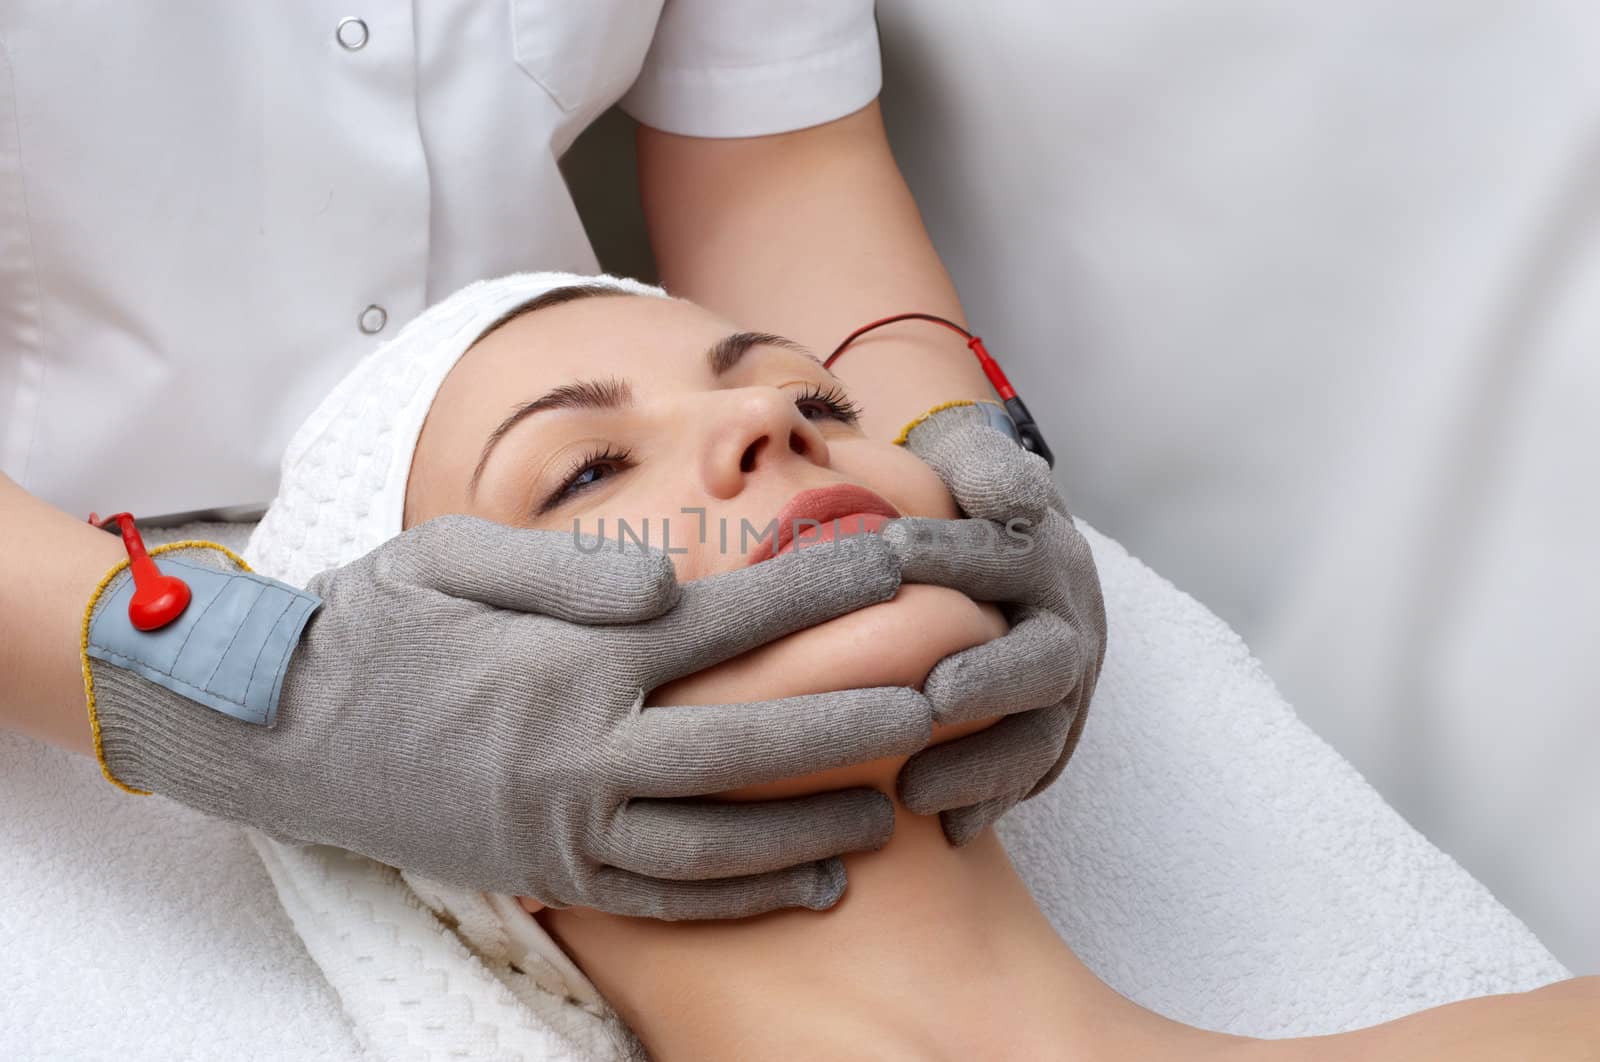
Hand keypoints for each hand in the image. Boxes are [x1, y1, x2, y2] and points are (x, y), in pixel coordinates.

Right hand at [86, 515, 932, 918]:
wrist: (277, 728)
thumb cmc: (375, 625)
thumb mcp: (454, 557)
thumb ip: (568, 566)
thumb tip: (670, 582)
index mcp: (573, 656)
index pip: (729, 620)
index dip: (823, 590)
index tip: (899, 563)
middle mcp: (583, 747)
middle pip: (749, 740)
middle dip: (854, 719)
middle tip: (941, 700)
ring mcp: (567, 822)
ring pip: (719, 836)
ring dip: (816, 822)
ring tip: (897, 810)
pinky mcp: (548, 871)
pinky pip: (665, 894)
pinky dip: (745, 894)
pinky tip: (814, 882)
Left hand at [884, 403, 1105, 844]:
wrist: (993, 530)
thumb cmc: (960, 494)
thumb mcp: (972, 460)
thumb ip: (987, 466)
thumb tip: (1011, 495)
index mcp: (1043, 552)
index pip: (1007, 554)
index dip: (954, 558)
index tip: (889, 554)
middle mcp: (1065, 620)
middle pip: (1044, 659)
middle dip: (991, 680)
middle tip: (933, 699)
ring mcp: (1063, 686)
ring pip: (1040, 735)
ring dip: (981, 766)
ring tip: (911, 793)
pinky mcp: (1047, 733)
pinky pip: (1028, 778)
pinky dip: (989, 804)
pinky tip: (944, 834)